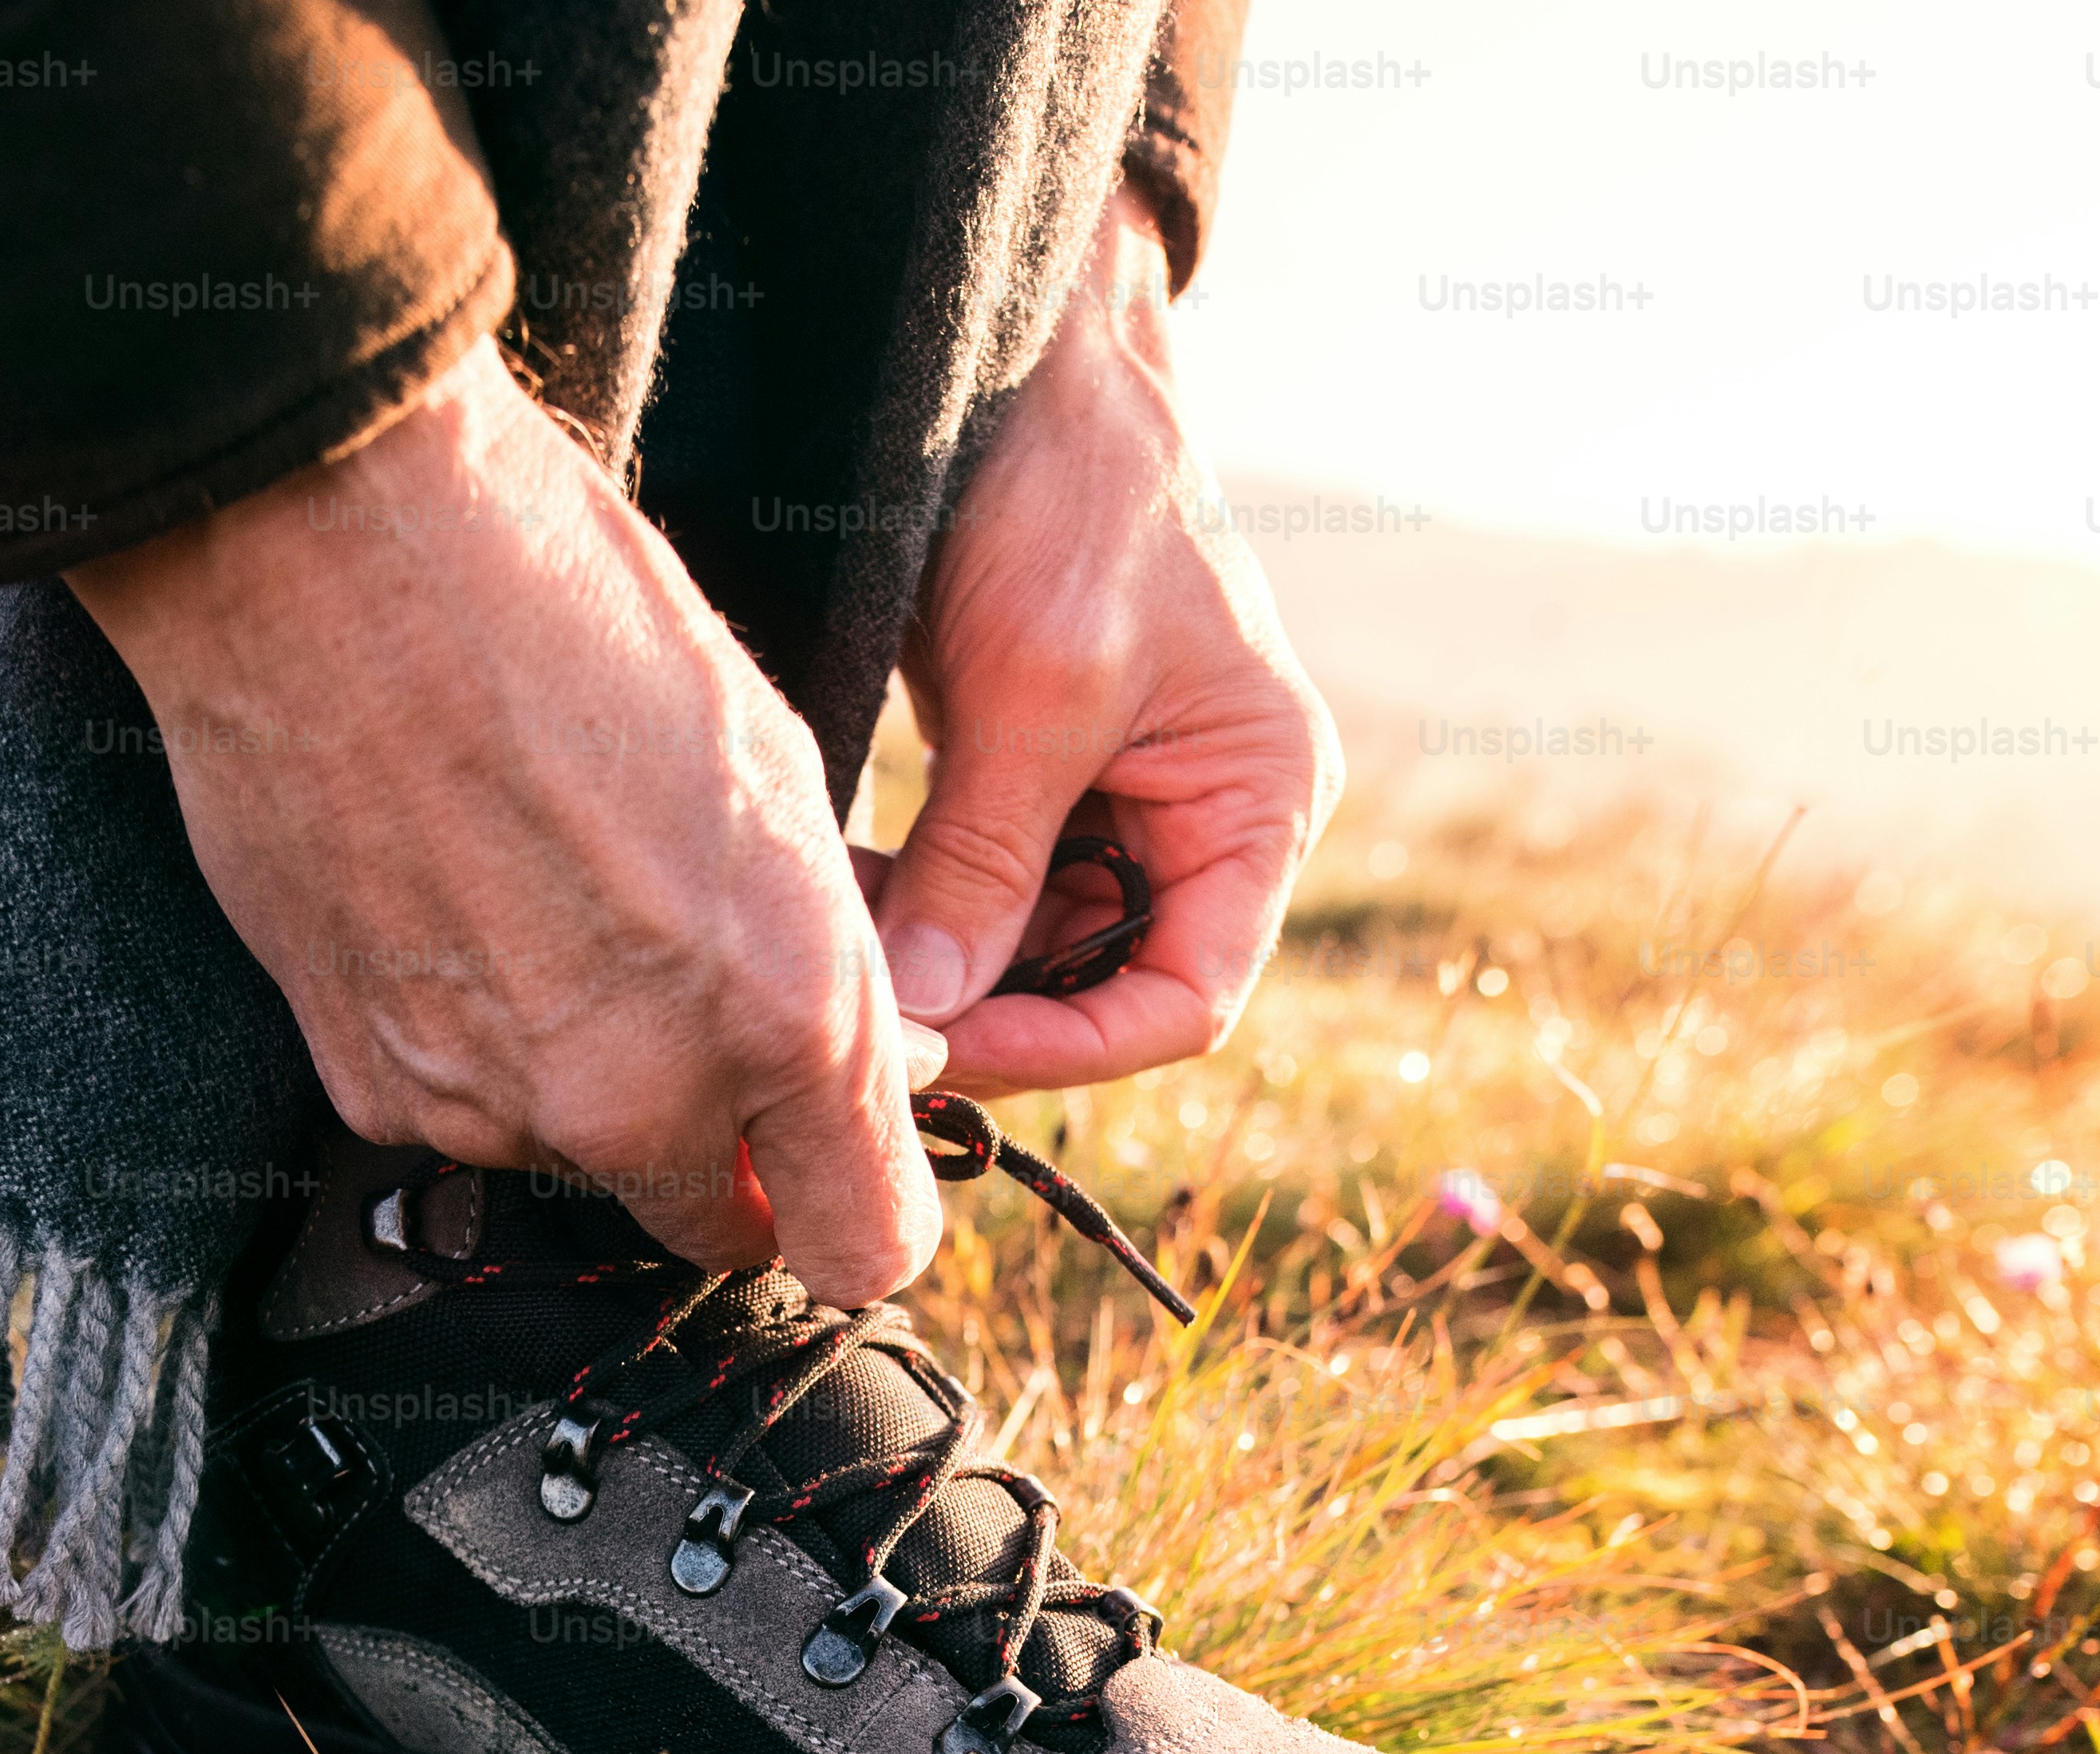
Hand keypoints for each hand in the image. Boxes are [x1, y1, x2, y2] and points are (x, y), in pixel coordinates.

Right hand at [64, 345, 942, 1303]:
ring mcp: (490, 1104)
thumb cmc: (574, 614)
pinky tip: (453, 905)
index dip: (861, 1209)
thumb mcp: (777, 773)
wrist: (337, 548)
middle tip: (697, 1020)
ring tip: (546, 904)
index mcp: (782, 1013)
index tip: (839, 1166)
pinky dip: (470, 1045)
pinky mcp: (366, 1084)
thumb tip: (871, 1054)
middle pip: (713, 1227)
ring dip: (585, 1081)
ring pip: (577, 1158)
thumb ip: (825, 958)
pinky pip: (457, 1111)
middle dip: (726, 1157)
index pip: (865, 1246)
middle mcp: (639, 1096)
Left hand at [881, 183, 1343, 1092]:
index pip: (1186, 999)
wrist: (1023, 358)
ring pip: (1027, 948)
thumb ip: (988, 857)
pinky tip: (842, 896)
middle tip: (868, 1021)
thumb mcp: (1037, 686)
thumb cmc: (1073, 494)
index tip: (951, 1050)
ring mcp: (1119, 804)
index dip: (1073, 1047)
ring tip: (839, 946)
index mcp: (1260, 805)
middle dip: (989, 1007)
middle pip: (1100, 987)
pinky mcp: (1036, 778)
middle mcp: (1204, 822)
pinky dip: (914, 904)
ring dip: (938, 962)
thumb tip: (925, 1013)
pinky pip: (980, 887)